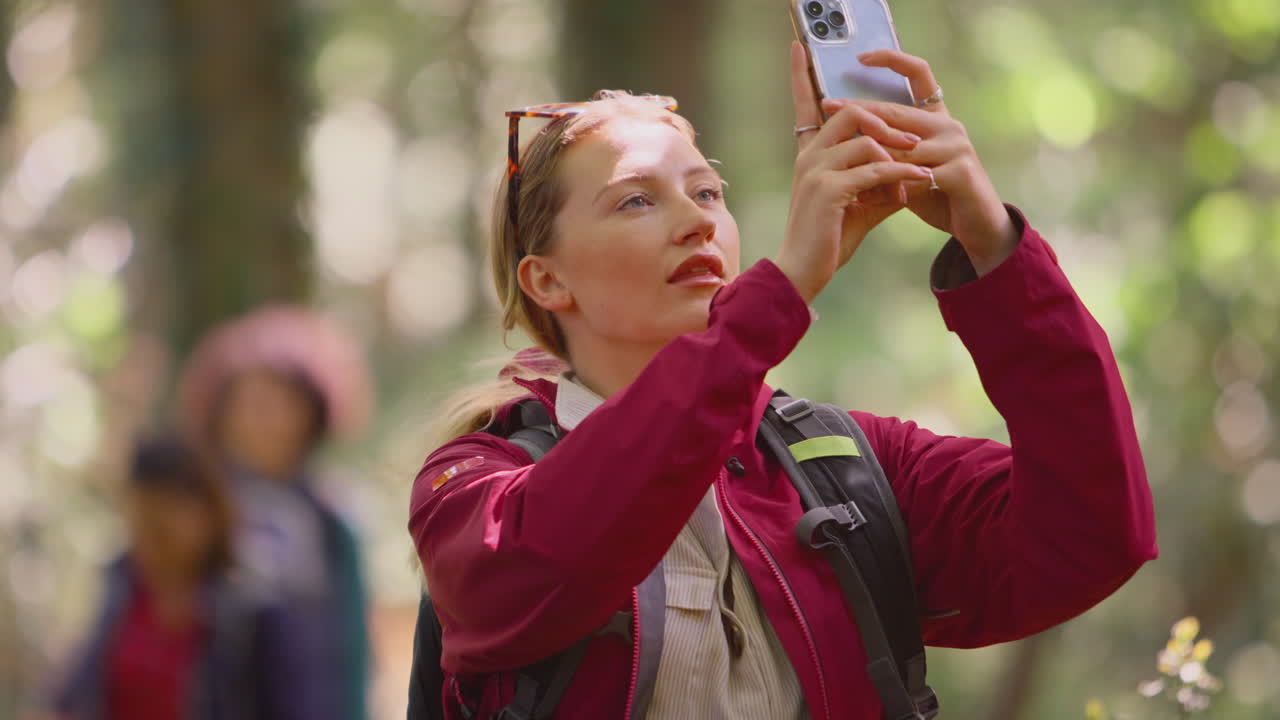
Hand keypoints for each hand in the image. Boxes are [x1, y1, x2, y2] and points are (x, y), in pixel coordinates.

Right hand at [775, 42, 931, 303]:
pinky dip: (901, 173)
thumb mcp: (861, 205)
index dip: (801, 76)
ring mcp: (816, 172)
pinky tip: (918, 181)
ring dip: (898, 153)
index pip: (804, 107)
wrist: (803, 272)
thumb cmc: (829, 241)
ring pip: (865, 140)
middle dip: (886, 123)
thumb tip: (912, 172)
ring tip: (919, 170)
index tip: (799, 46)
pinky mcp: (828, 191)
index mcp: (810, 156)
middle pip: (850, 115)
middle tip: (911, 142)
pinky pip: (874, 169)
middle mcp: (809, 158)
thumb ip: (882, 183)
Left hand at [823, 49, 1018, 275]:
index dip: (893, 60)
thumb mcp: (906, 168)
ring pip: (901, 146)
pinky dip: (889, 184)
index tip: (861, 57)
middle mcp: (948, 125)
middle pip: (897, 111)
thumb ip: (885, 150)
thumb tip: (844, 135)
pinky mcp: (960, 172)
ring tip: (838, 159)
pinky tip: (867, 193)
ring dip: (870, 155)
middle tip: (827, 106)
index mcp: (936, 118)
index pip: (919, 74)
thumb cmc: (937, 196)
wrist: (975, 227)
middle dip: (859, 109)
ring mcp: (957, 146)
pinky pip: (915, 175)